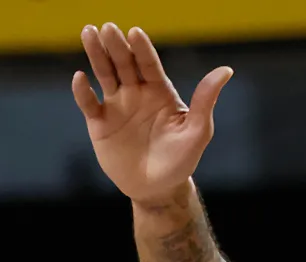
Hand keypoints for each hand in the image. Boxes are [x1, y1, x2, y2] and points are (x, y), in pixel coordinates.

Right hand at [73, 23, 231, 204]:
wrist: (156, 190)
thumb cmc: (181, 161)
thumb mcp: (197, 132)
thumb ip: (206, 101)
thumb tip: (226, 70)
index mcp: (159, 91)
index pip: (149, 65)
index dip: (142, 49)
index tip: (135, 33)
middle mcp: (136, 93)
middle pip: (124, 63)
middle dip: (116, 46)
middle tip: (108, 28)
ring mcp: (117, 106)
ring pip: (105, 75)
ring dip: (96, 55)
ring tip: (88, 33)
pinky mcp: (100, 124)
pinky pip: (89, 104)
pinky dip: (83, 92)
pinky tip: (80, 78)